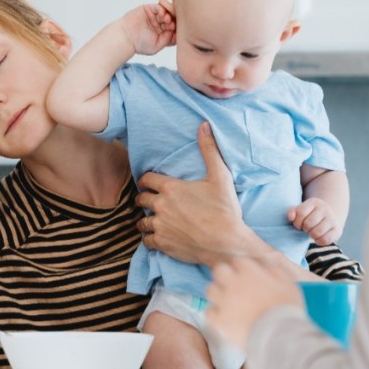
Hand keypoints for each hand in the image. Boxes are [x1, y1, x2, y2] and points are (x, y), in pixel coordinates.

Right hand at [119, 0, 175, 55]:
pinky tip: (161, 15)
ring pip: (166, 12)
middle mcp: (159, 24)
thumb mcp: (157, 46)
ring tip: (166, 20)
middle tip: (171, 25)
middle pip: (172, 19)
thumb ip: (167, 40)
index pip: (174, 28)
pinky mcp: (148, 9)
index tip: (175, 31)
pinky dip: (162, 9)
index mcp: (163, 33)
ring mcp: (154, 16)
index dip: (177, 29)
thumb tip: (175, 31)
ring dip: (168, 15)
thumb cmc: (139, 44)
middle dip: (174, 21)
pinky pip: (158, 6)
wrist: (125, 38)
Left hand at [135, 122, 246, 265]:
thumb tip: (204, 125)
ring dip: (146, 220)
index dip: (147, 181)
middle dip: (144, 199)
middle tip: (149, 201)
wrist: (227, 243)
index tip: (149, 184)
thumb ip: (209, 150)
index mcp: (171, 188)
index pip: (146, 179)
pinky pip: (146, 240)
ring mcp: (160, 225)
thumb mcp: (220, 176)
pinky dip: (150, 238)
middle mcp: (161, 205)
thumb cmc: (224, 210)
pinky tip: (157, 236)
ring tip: (153, 220)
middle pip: (140, 200)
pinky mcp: (162, 243)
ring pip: (141, 221)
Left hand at [205, 256, 303, 349]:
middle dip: (226, 276)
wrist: (280, 336)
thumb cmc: (288, 311)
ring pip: (211, 290)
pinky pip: (209, 311)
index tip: (247, 276)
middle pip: (219, 271)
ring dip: (218, 294)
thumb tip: (266, 270)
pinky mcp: (219, 319)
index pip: (238, 262)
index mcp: (250, 272)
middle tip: (234, 286)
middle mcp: (233, 283)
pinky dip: (215, 314)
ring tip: (228, 302)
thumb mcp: (289, 286)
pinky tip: (224, 317)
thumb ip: (275, 273)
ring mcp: (224, 301)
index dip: (243, 269)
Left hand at [288, 198, 342, 244]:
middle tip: (306, 228)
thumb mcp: (299, 211)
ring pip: (316, 232)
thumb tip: (290, 217)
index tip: (299, 224)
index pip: (301, 213)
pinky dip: (318, 241)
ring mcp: (332, 219)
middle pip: (308, 224)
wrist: (326, 219)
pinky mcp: (338, 230)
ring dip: (311, 235)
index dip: (297, 222)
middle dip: (304, 229)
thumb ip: (292, 212)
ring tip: (311, 232)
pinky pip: (325, 240)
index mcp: (314, 202)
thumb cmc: (308, 216)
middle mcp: (325, 209)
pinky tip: (317, 238)